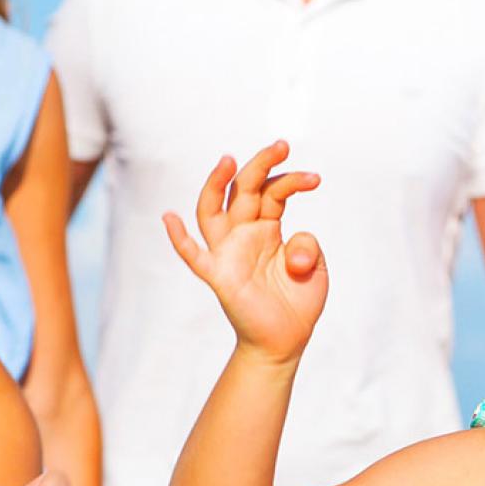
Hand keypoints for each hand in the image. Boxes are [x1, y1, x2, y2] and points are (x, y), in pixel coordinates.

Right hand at [163, 142, 325, 363]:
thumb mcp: (315, 268)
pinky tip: (169, 218)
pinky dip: (179, 238)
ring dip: (217, 184)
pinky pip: (193, 256)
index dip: (291, 179)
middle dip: (260, 164)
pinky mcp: (219, 276)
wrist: (286, 341)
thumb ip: (308, 247)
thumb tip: (293, 250)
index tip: (315, 178)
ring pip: (212, 211)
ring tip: (228, 159)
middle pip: (243, 189)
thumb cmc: (298, 301)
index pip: (272, 191)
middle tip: (282, 144)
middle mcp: (243, 234)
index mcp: (266, 227)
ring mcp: (228, 252)